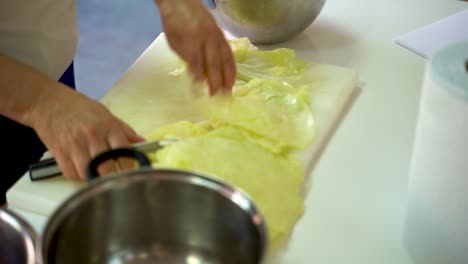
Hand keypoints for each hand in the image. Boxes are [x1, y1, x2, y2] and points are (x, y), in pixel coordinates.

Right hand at [30, 87, 144, 179]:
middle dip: (113, 176)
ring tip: (99, 174)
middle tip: (116, 178)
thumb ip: (126, 131)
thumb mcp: (106, 114)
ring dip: (95, 177)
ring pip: (88, 173)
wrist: (47, 101)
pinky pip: (71, 174)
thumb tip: (144, 144)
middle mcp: (91, 136)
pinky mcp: (59, 153)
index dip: (130, 165)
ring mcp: (74, 145)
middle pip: (106, 166)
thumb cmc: (80, 107)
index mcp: (107, 126)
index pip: (124, 151)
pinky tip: (82, 169)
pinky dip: (78, 176)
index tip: (132, 172)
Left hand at [156, 0, 235, 94]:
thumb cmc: (175, 23)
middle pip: (214, 64)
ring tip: (228, 93)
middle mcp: (207, 38)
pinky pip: (229, 55)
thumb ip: (186, 58)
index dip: (199, 79)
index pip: (197, 63)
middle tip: (217, 99)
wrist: (183, 2)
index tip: (200, 94)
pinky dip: (231, 69)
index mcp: (192, 38)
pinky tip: (232, 80)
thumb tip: (197, 77)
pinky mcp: (222, 37)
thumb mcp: (174, 41)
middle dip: (216, 83)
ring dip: (227, 78)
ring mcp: (217, 37)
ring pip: (225, 60)